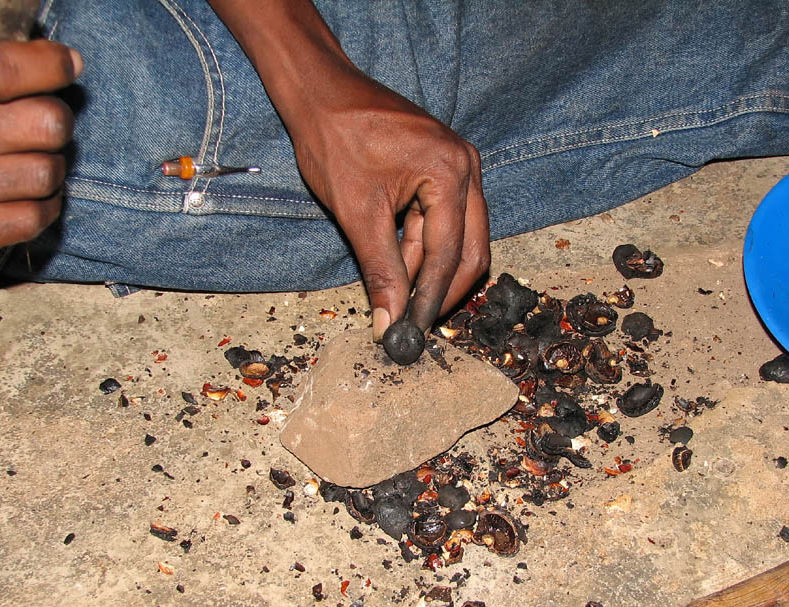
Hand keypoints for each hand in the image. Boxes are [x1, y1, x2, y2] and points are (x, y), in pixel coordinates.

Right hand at [0, 26, 81, 261]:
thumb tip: (36, 48)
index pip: (1, 69)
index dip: (48, 65)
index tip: (65, 65)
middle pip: (44, 124)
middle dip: (56, 119)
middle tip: (45, 121)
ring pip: (46, 173)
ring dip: (51, 165)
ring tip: (33, 158)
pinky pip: (31, 218)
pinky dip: (44, 206)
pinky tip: (31, 193)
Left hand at [208, 0, 489, 336]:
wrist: (319, 92)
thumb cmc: (334, 138)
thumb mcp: (357, 212)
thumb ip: (380, 269)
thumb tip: (389, 321)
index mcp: (450, 172)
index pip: (449, 253)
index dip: (431, 297)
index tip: (415, 331)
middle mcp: (465, 167)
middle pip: (470, 249)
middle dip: (442, 290)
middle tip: (417, 323)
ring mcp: (458, 165)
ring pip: (457, 238)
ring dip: (428, 271)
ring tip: (399, 299)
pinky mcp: (442, 168)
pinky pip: (442, 220)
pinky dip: (421, 247)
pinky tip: (398, 269)